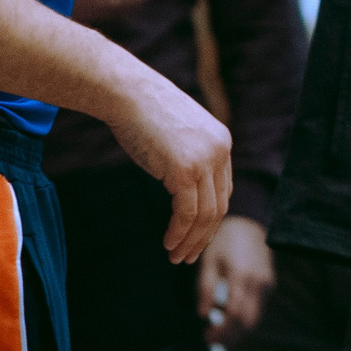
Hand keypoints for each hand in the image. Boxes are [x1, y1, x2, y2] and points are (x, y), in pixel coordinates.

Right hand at [107, 70, 232, 262]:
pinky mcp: (184, 170)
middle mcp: (220, 152)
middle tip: (189, 256)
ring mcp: (204, 161)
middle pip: (219, 207)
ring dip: (191, 240)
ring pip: (205, 215)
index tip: (196, 236)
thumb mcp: (176, 136)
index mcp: (222, 142)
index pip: (224, 191)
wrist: (127, 93)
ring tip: (176, 257)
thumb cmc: (143, 113)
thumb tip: (183, 187)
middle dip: (204, 236)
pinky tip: (168, 243)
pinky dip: (179, 233)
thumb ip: (187, 158)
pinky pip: (187, 213)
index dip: (211, 219)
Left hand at [197, 214, 274, 344]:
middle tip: (211, 341)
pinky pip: (258, 309)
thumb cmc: (225, 241)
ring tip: (218, 334)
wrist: (249, 223)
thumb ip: (205, 290)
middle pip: (248, 322)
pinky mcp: (269, 285)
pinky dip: (244, 319)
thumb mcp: (208, 262)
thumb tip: (203, 316)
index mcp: (242, 277)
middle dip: (230, 337)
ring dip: (237, 331)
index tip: (207, 338)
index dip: (221, 331)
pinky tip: (228, 317)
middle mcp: (259, 283)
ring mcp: (267, 285)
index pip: (234, 314)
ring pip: (255, 319)